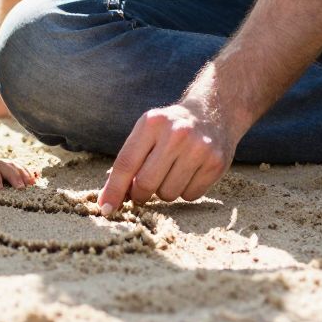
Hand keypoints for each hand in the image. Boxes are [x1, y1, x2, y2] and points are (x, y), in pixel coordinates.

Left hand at [96, 99, 238, 215]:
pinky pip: (190, 196)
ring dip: (165, 191)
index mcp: (152, 123)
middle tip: (144, 190)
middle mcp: (176, 133)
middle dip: (140, 194)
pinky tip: (190, 172)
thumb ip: (129, 160)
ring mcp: (198, 148)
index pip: (126, 163)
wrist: (213, 113)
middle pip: (146, 183)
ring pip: (168, 194)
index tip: (105, 209)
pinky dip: (185, 191)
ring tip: (173, 172)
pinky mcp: (216, 163)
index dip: (114, 190)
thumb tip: (109, 198)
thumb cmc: (170, 128)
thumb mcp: (147, 131)